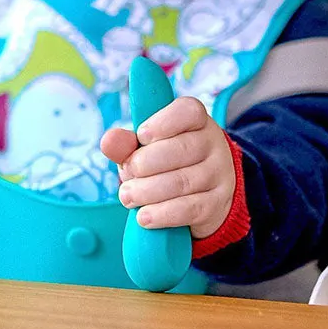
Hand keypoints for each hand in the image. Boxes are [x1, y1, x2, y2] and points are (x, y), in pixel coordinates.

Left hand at [100, 97, 235, 238]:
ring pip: (182, 182)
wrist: (204, 196)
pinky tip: (143, 217)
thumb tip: (108, 141)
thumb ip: (127, 143)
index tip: (141, 136)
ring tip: (127, 196)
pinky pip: (189, 209)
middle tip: (126, 172)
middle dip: (144, 163)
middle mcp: (213, 144)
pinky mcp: (216, 204)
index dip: (162, 124)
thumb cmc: (168, 163)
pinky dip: (162, 214)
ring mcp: (219, 175)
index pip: (188, 111)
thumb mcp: (147, 148)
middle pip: (181, 150)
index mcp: (196, 121)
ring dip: (147, 191)